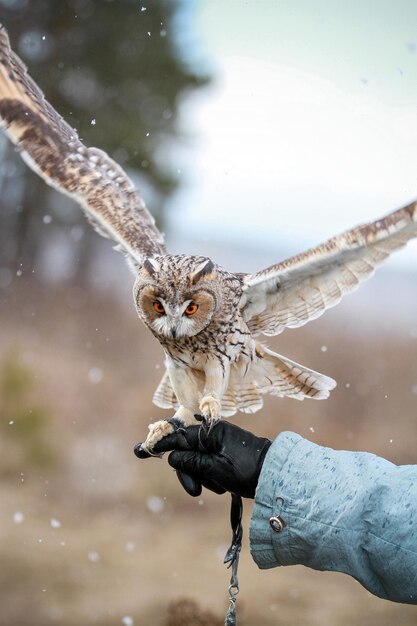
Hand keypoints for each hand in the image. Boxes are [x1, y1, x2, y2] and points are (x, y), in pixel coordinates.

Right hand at [134, 420, 270, 498]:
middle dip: (188, 471)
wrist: (275, 476)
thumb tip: (172, 457)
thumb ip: (193, 462)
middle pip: (186, 451)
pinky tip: (221, 487)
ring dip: (201, 476)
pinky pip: (207, 464)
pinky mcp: (224, 453)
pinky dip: (209, 476)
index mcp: (211, 432)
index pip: (179, 436)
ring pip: (196, 459)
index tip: (142, 450)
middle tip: (194, 492)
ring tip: (218, 488)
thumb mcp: (217, 469)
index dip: (161, 444)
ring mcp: (219, 443)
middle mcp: (213, 434)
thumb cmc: (248, 470)